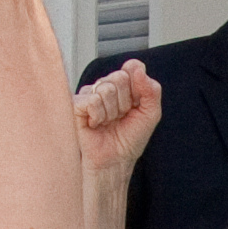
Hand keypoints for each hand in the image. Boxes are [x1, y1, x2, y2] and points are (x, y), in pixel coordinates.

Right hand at [75, 58, 161, 179]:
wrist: (115, 160)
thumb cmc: (129, 139)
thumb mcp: (150, 113)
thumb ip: (151, 89)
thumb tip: (137, 68)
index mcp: (124, 84)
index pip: (133, 68)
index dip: (138, 89)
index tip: (136, 106)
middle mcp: (106, 85)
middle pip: (120, 77)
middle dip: (125, 102)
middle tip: (121, 117)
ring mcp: (90, 93)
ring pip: (106, 89)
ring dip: (112, 112)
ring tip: (108, 123)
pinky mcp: (76, 104)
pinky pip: (92, 100)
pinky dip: (98, 116)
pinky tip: (95, 124)